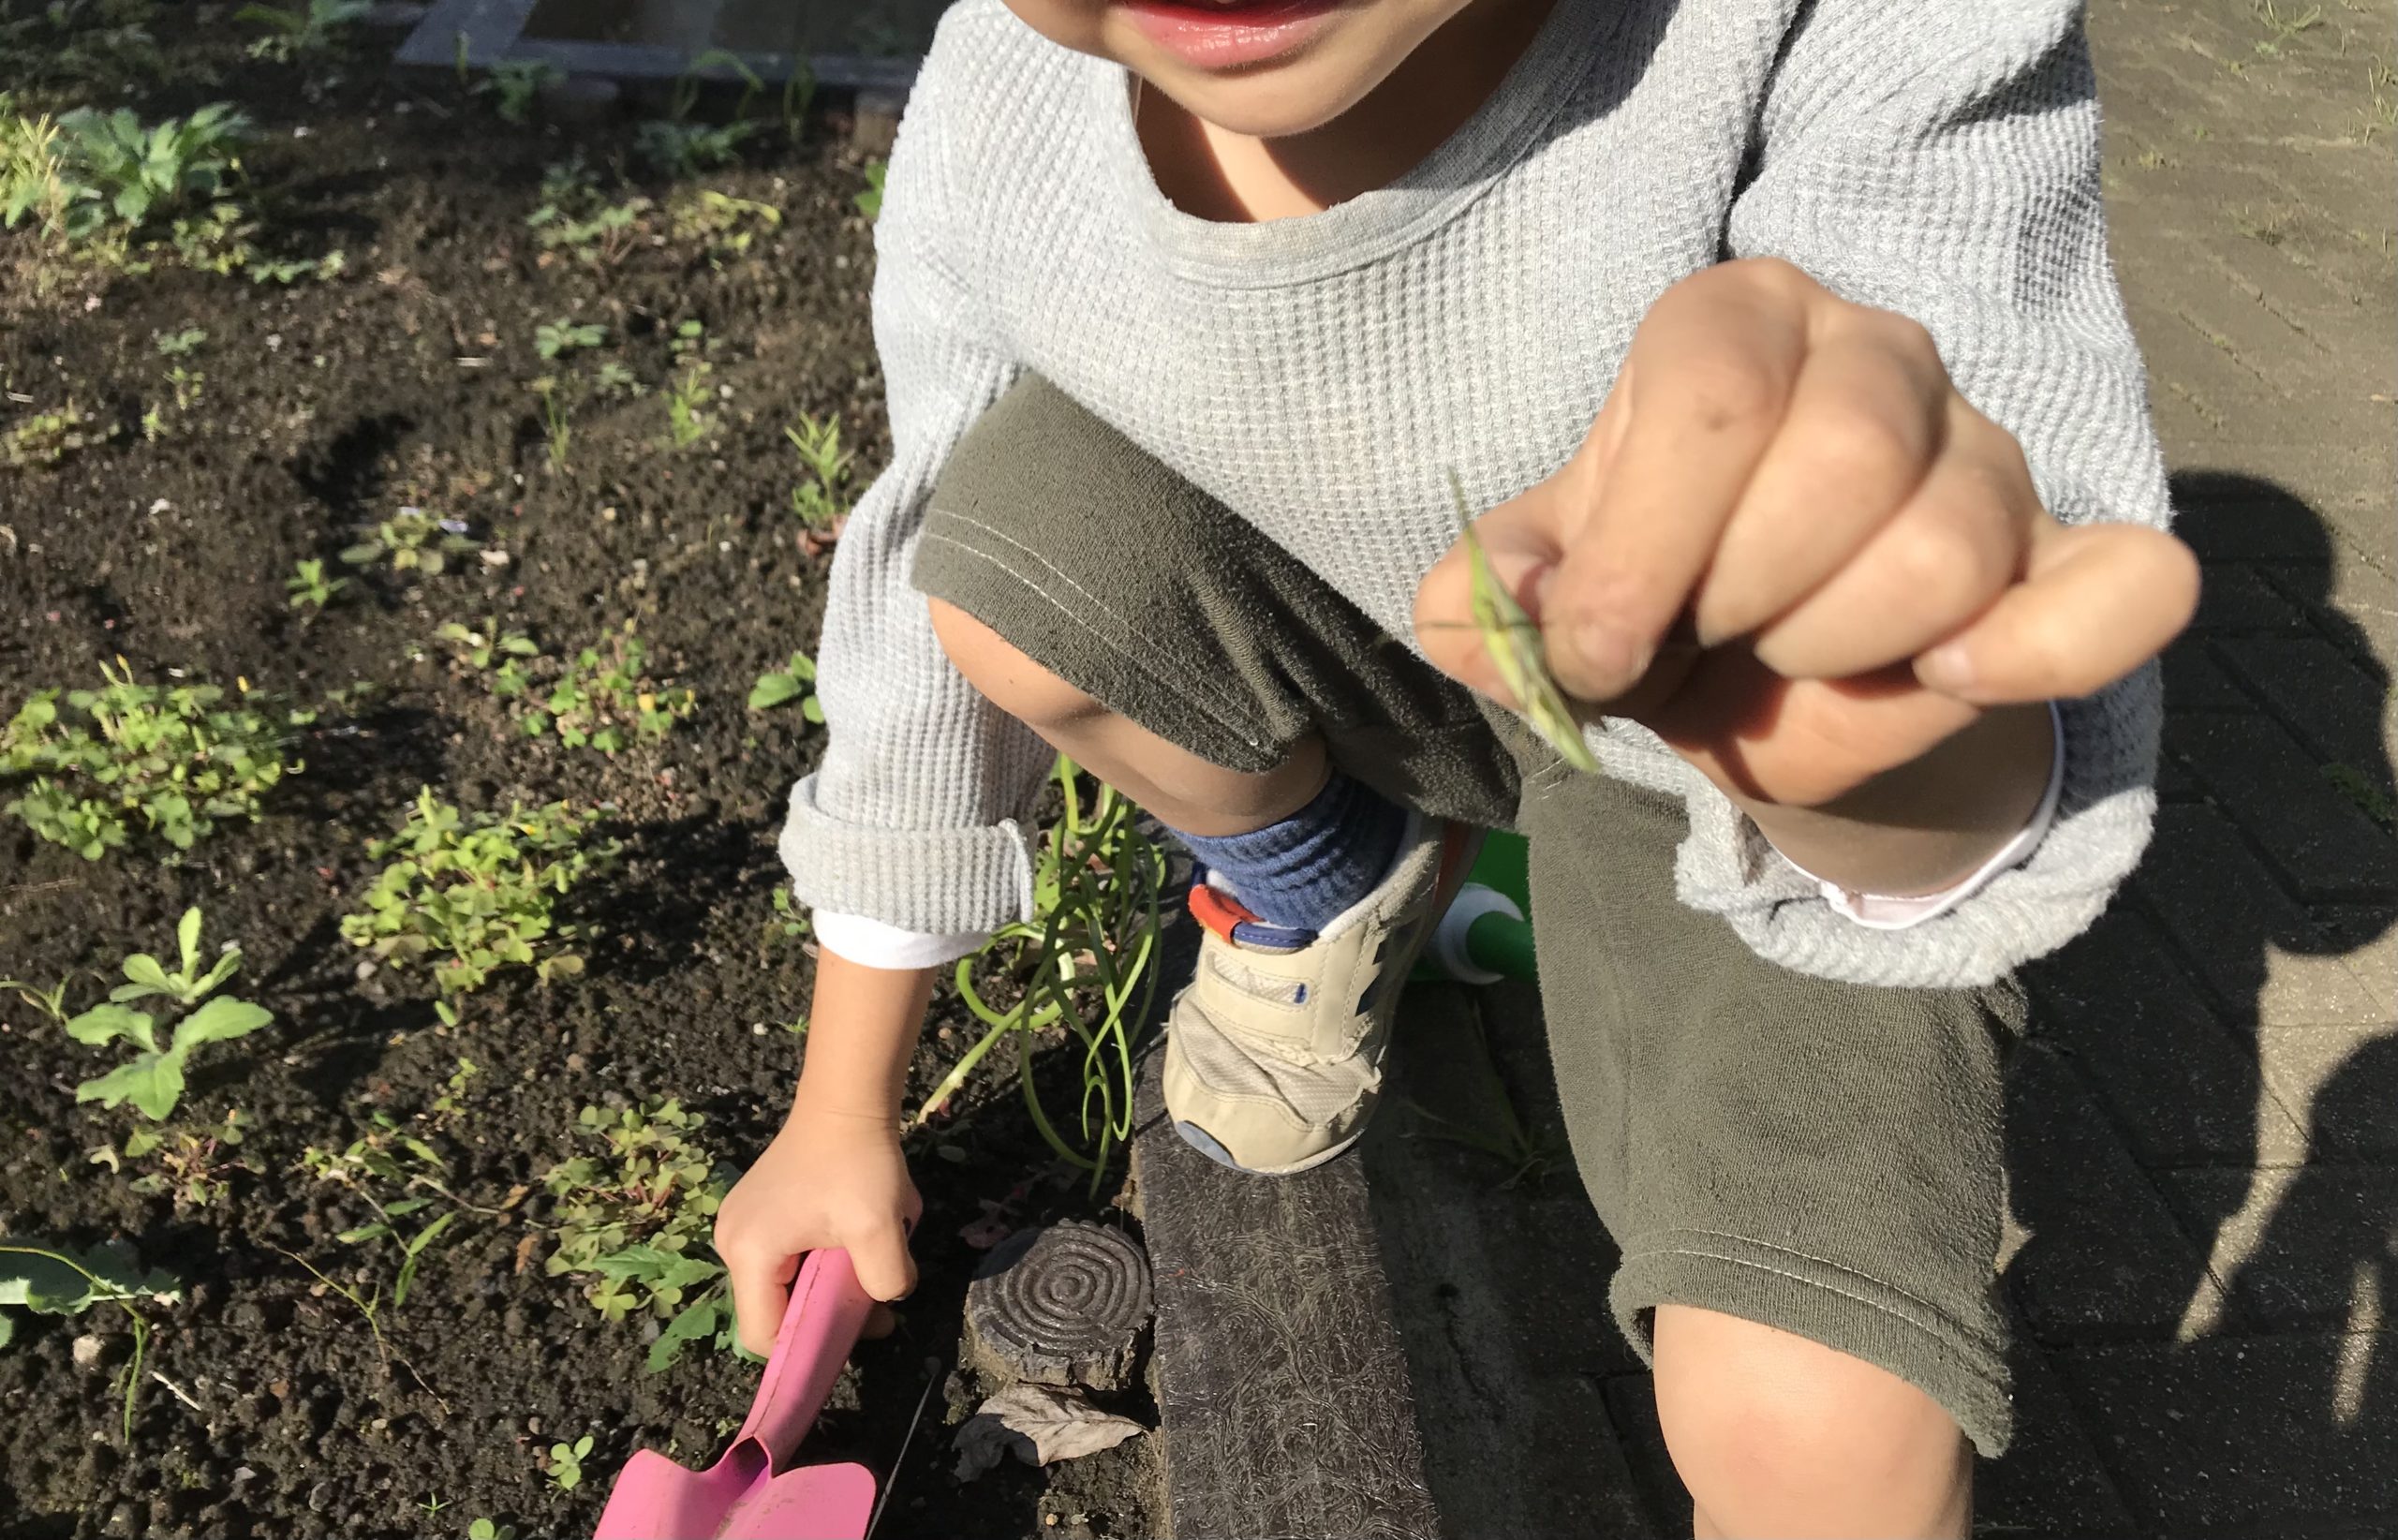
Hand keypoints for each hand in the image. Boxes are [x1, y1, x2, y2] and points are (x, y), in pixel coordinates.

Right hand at [714, 1102, 921, 1357]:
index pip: (764, 1336)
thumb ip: (886, 1282)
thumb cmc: (858, 1163)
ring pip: (783, 1282)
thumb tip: (885, 1302)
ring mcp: (739, 1223)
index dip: (809, 1346)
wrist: (847, 1099)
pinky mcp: (757, 1209)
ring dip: (825, 1280)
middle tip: (872, 1295)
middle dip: (825, 1310)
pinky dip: (818, 1257)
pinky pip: (785, 1255)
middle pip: (773, 1309)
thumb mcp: (881, 1228)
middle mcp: (731, 1242)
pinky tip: (849, 1234)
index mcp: (748, 1253)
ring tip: (862, 1253)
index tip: (854, 1331)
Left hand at [1414, 257, 2197, 810]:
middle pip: (1840, 461)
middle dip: (1740, 601)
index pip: (1711, 393)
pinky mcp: (2071, 556)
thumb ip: (1493, 594)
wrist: (1757, 683)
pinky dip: (2038, 653)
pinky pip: (2128, 590)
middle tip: (1705, 642)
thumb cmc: (1651, 602)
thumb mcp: (1549, 591)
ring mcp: (1988, 451)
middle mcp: (1876, 354)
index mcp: (1734, 323)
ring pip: (1946, 548)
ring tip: (1786, 660)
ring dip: (1835, 650)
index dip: (1642, 552)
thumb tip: (1490, 610)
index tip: (1598, 652)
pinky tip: (1948, 680)